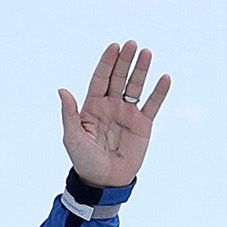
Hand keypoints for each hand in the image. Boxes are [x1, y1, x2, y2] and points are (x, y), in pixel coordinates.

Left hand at [58, 40, 170, 188]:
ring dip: (141, 70)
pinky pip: (152, 104)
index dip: (106, 63)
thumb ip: (69, 114)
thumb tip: (62, 90)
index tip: (114, 47)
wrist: (104, 181)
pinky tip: (164, 77)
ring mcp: (127, 114)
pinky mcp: (143, 124)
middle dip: (124, 61)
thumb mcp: (73, 137)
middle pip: (118, 78)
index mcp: (92, 107)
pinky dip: (159, 92)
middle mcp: (110, 106)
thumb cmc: (84, 160)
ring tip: (146, 53)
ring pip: (135, 86)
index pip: (100, 79)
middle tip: (132, 44)